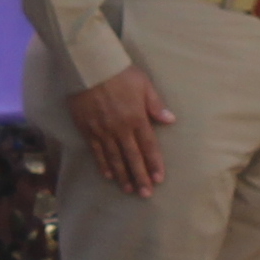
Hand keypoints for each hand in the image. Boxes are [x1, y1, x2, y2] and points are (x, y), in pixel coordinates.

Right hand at [69, 63, 178, 197]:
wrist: (89, 66)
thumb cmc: (119, 72)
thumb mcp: (144, 84)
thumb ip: (156, 104)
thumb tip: (171, 120)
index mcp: (137, 117)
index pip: (148, 146)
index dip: (154, 164)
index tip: (159, 179)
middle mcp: (120, 128)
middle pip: (133, 157)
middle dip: (141, 176)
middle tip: (146, 194)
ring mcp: (103, 131)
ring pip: (115, 158)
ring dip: (123, 175)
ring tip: (130, 189)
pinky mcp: (88, 129)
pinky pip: (97, 152)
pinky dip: (104, 165)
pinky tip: (109, 176)